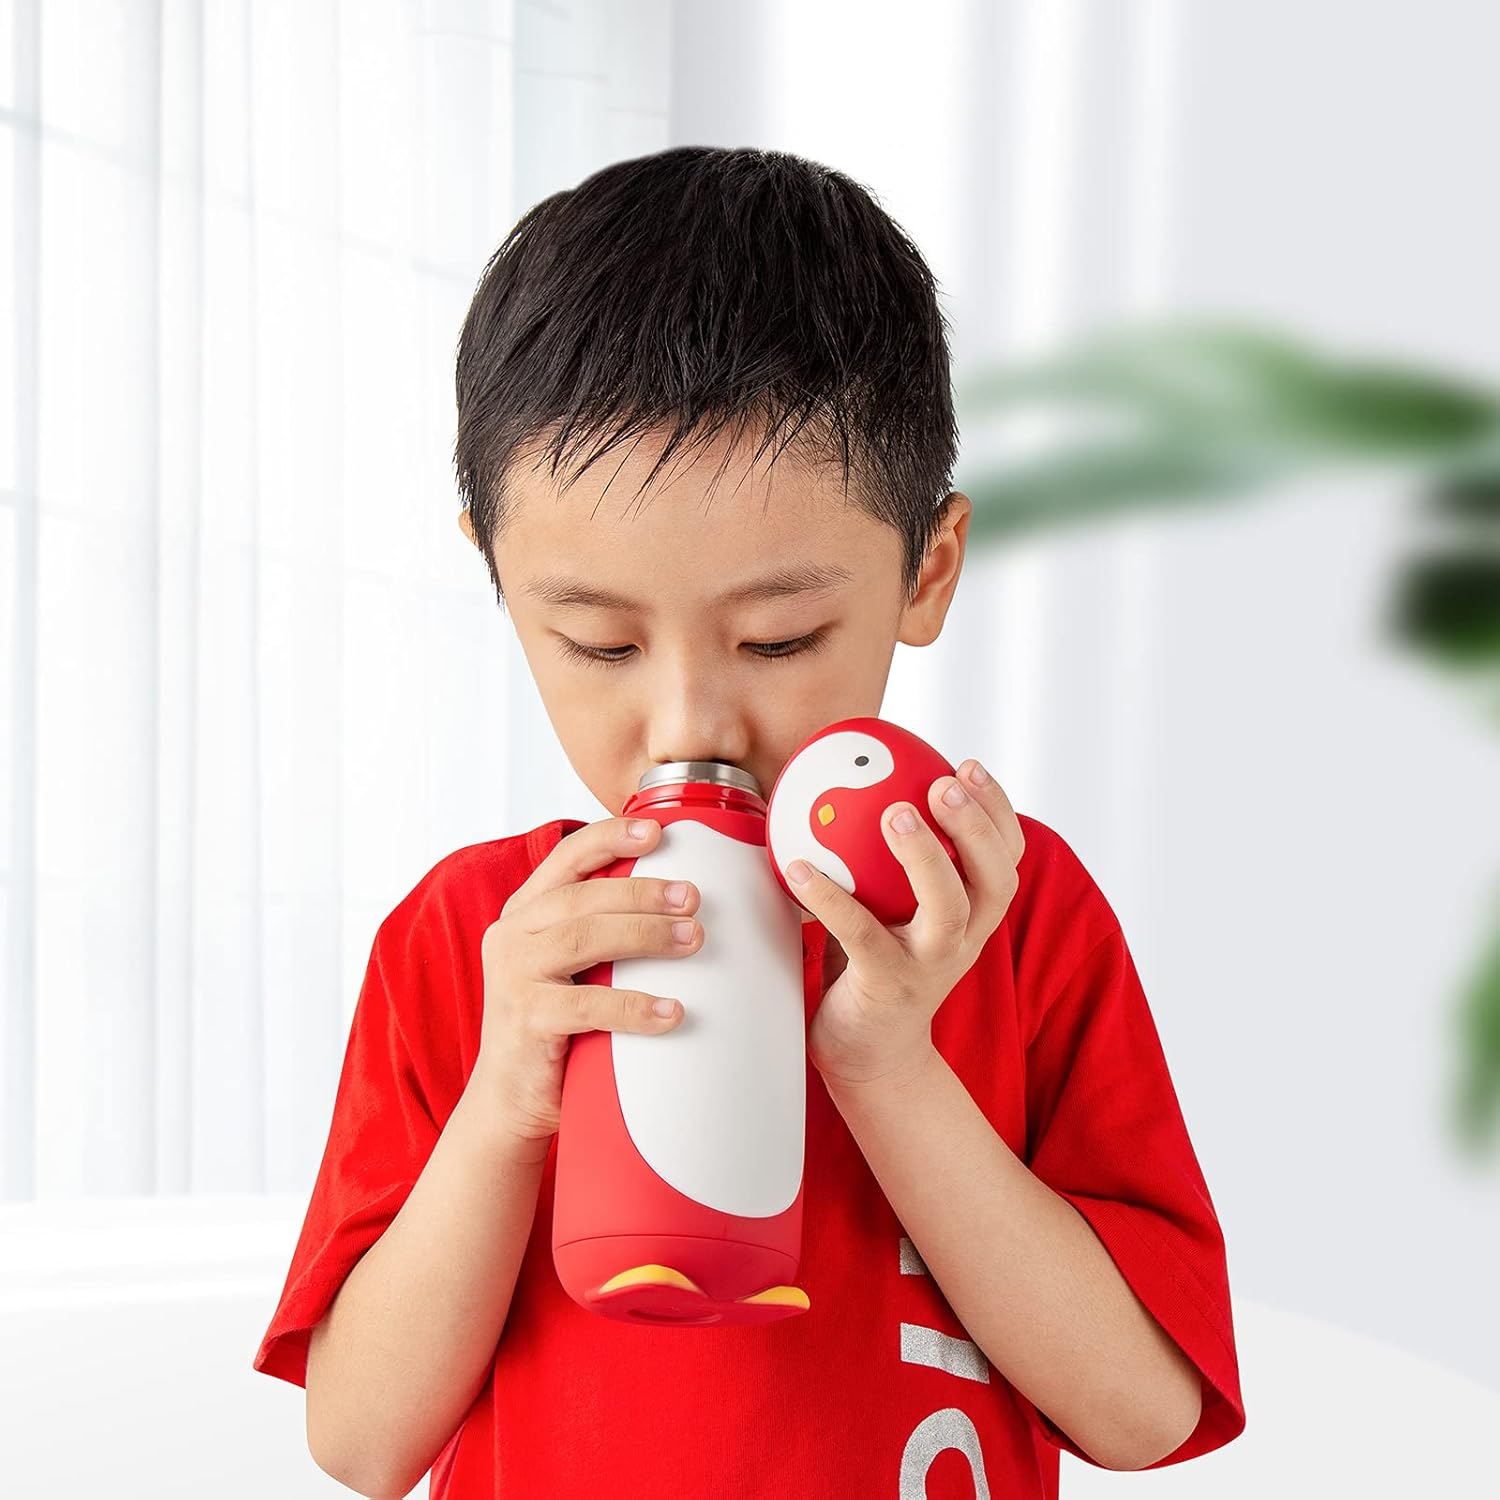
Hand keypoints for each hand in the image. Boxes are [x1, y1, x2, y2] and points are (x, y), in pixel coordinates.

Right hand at [469, 815, 701, 1155]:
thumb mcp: (576, 967)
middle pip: (583, 895)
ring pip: (585, 937)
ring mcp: (514, 976)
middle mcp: (512, 934)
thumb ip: (606, 931)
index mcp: (526, 911)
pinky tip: (674, 1012)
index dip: (611, 837)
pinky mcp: (525, 1020)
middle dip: (644, 891)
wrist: (511, 1100)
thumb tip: (687, 902)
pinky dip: (635, 1007)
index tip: (657, 831)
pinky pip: (587, 1006)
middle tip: (694, 898)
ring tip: (693, 939)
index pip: (567, 856)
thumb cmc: (558, 1026)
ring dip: (646, 934)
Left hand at [795, 759, 1025, 1089]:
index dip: (996, 810)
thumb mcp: (895, 908)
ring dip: (924, 858)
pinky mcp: (887, 986)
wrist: (871, 1053)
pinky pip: (861, 936)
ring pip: (946, 910)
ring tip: (895, 814)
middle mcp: (963, 938)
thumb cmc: (879, 964)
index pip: (1005, 857)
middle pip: (994, 880)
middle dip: (976, 828)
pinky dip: (831, 899)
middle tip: (942, 784)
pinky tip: (799, 869)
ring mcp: (929, 965)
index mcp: (972, 914)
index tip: (966, 765)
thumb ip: (885, 859)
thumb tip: (848, 785)